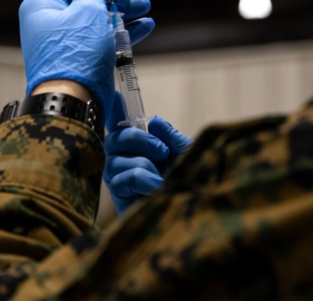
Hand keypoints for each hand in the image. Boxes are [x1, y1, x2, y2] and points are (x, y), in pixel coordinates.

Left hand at [20, 0, 153, 120]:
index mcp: (42, 3)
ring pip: (96, 16)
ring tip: (145, 5)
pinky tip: (145, 27)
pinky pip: (102, 38)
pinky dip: (122, 31)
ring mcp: (66, 41)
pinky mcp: (81, 59)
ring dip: (122, 9)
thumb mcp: (87, 9)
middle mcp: (50, 21)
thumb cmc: (75, 54)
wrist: (73, 104)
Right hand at [103, 92, 192, 214]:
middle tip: (162, 151)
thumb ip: (172, 138)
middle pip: (113, 139)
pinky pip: (119, 180)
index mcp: (144, 147)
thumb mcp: (189, 156)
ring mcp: (122, 179)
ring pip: (114, 160)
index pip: (121, 124)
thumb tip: (154, 122)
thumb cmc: (196, 184)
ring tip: (162, 176)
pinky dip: (140, 178)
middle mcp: (128, 161)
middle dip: (137, 139)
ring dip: (142, 163)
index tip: (116, 96)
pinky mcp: (120, 199)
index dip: (114, 110)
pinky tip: (157, 187)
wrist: (199, 216)